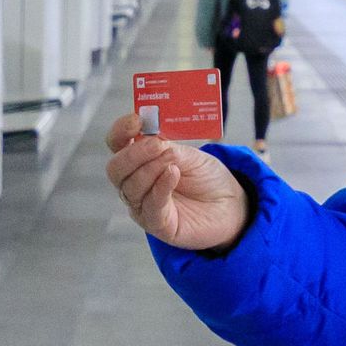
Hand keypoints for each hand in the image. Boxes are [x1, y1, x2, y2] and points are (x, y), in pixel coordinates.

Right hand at [106, 113, 252, 251]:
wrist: (230, 203)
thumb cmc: (206, 177)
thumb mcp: (190, 155)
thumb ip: (169, 149)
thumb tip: (152, 141)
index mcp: (138, 160)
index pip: (117, 144)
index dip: (120, 132)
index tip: (136, 121)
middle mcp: (134, 183)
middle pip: (115, 169)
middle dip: (133, 155)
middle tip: (156, 145)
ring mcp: (142, 205)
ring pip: (130, 188)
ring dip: (151, 169)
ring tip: (172, 160)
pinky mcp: (157, 225)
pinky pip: (150, 206)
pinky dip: (160, 187)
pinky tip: (172, 175)